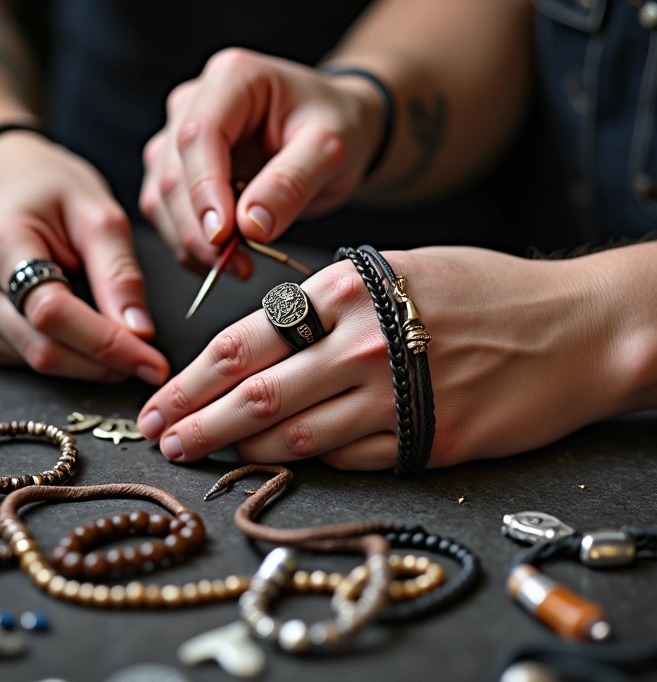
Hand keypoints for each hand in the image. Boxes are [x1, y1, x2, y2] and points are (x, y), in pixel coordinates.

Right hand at [0, 132, 169, 382]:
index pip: (53, 313)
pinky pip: (23, 361)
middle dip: (104, 363)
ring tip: (119, 337)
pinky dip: (64, 356)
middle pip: (43, 348)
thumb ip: (119, 273)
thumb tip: (138, 332)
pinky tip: (83, 333)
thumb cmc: (53, 190)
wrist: (5, 182)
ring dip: (87, 363)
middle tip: (149, 362)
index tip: (152, 362)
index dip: (108, 345)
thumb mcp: (99, 214)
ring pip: (35, 362)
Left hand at [137, 246, 626, 468]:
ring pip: (295, 437)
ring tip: (204, 455)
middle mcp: (362, 346)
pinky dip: (309, 460)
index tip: (160, 403)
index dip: (192, 380)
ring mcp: (396, 398)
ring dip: (242, 449)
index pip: (243, 344)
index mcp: (346, 293)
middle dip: (197, 422)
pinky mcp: (427, 440)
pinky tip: (281, 461)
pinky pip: (349, 458)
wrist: (571, 326)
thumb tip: (268, 340)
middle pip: (256, 397)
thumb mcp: (395, 271)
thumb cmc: (480, 289)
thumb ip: (328, 304)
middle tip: (161, 441)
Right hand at [140, 47, 381, 274]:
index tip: (223, 236)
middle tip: (238, 266)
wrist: (331, 131)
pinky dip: (190, 244)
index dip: (204, 190)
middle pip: (173, 172)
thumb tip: (251, 226)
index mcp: (232, 79)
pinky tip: (222, 261)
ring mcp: (180, 137)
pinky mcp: (179, 170)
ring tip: (238, 267)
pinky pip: (168, 213)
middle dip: (199, 229)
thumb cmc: (336, 126)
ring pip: (161, 198)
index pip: (199, 135)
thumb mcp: (331, 149)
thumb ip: (292, 183)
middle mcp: (194, 102)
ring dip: (191, 242)